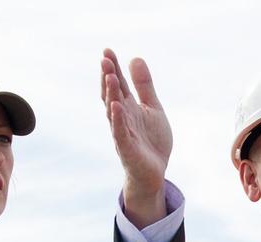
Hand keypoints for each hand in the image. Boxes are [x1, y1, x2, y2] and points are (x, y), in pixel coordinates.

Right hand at [101, 48, 172, 226]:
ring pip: (113, 111)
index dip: (113, 68)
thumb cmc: (151, 141)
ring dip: (110, 94)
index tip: (108, 51)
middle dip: (108, 77)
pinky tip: (116, 106)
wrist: (155, 172)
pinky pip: (120, 132)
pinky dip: (118, 119)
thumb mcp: (152, 108)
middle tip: (105, 59)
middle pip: (112, 94)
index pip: (118, 84)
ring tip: (109, 76)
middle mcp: (122, 118)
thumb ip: (144, 86)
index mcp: (128, 107)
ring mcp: (122, 132)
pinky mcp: (127, 148)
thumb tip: (135, 58)